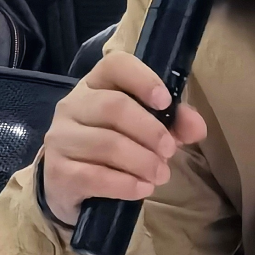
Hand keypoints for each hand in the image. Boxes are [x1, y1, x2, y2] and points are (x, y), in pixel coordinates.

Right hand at [41, 51, 207, 225]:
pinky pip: (94, 176)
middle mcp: (72, 105)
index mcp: (95, 85)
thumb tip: (197, 127)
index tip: (165, 102)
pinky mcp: (57, 171)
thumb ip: (173, 123)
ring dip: (142, 161)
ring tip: (161, 175)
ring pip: (106, 144)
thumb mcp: (144, 129)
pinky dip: (125, 184)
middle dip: (150, 131)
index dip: (143, 80)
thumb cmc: (112, 147)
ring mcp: (60, 138)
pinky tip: (142, 188)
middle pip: (114, 107)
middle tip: (170, 151)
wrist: (69, 185)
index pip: (115, 65)